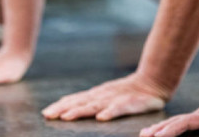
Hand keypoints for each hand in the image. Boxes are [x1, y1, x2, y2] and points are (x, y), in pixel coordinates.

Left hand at [42, 72, 167, 121]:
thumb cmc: (128, 92)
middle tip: (48, 115)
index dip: (60, 105)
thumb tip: (69, 107)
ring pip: (95, 105)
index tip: (46, 113)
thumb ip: (90, 101)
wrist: (152, 82)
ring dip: (80, 111)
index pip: (75, 100)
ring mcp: (115, 98)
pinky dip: (110, 112)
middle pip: (80, 102)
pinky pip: (119, 108)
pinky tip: (101, 117)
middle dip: (63, 108)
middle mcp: (102, 95)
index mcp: (96, 95)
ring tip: (67, 117)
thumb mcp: (106, 95)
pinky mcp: (130, 102)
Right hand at [139, 95, 198, 136]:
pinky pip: (179, 123)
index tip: (160, 136)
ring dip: (159, 127)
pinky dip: (166, 126)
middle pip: (176, 120)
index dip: (173, 130)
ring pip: (175, 121)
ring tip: (145, 134)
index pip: (187, 122)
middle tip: (144, 136)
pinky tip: (157, 131)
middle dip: (160, 128)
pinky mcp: (198, 120)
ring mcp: (198, 116)